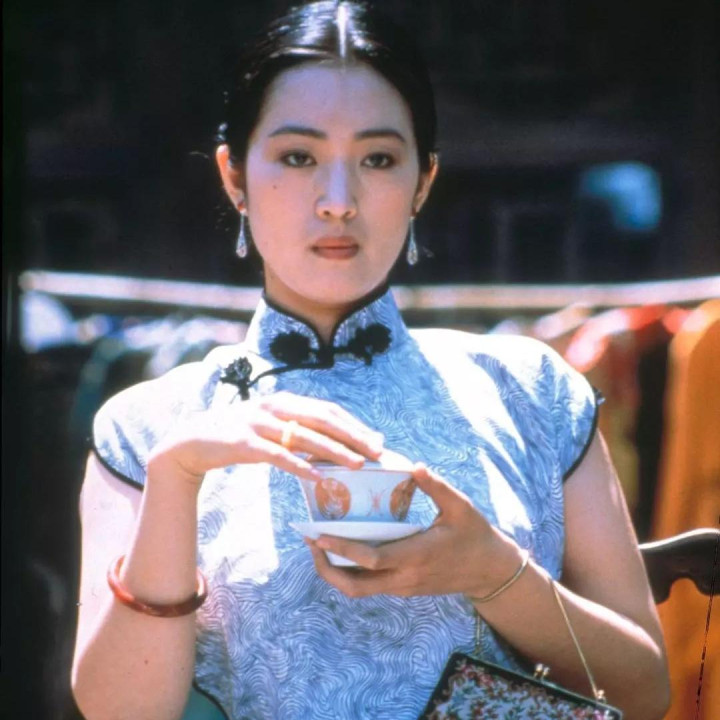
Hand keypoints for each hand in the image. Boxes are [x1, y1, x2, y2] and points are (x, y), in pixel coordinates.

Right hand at [148, 391, 383, 485]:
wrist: (192, 441)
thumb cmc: (239, 437)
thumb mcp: (270, 428)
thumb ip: (298, 432)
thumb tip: (334, 446)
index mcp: (285, 400)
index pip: (328, 410)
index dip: (355, 424)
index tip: (377, 440)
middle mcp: (274, 406)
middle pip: (323, 419)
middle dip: (353, 436)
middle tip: (377, 453)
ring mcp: (258, 423)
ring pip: (304, 436)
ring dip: (334, 451)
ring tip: (357, 464)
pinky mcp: (244, 442)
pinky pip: (277, 455)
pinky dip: (299, 465)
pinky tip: (317, 477)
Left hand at [306, 464, 522, 598]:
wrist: (490, 570)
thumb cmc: (475, 534)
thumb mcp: (460, 507)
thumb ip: (437, 487)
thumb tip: (413, 465)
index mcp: (417, 555)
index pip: (371, 559)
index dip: (341, 549)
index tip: (318, 534)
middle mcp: (405, 577)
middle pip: (354, 586)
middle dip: (325, 567)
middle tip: (309, 540)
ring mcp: (403, 587)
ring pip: (358, 590)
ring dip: (333, 572)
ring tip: (318, 546)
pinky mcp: (403, 588)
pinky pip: (368, 586)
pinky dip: (349, 572)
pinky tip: (342, 550)